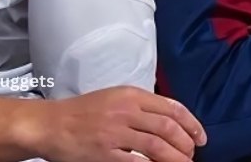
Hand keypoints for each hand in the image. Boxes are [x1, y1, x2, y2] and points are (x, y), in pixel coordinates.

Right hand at [23, 86, 206, 161]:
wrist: (50, 124)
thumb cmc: (81, 112)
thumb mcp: (115, 98)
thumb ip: (141, 106)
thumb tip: (170, 120)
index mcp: (131, 95)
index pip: (172, 108)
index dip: (192, 124)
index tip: (200, 137)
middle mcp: (125, 111)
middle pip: (168, 128)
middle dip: (186, 143)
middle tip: (191, 154)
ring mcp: (115, 133)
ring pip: (157, 146)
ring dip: (175, 158)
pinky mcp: (104, 154)